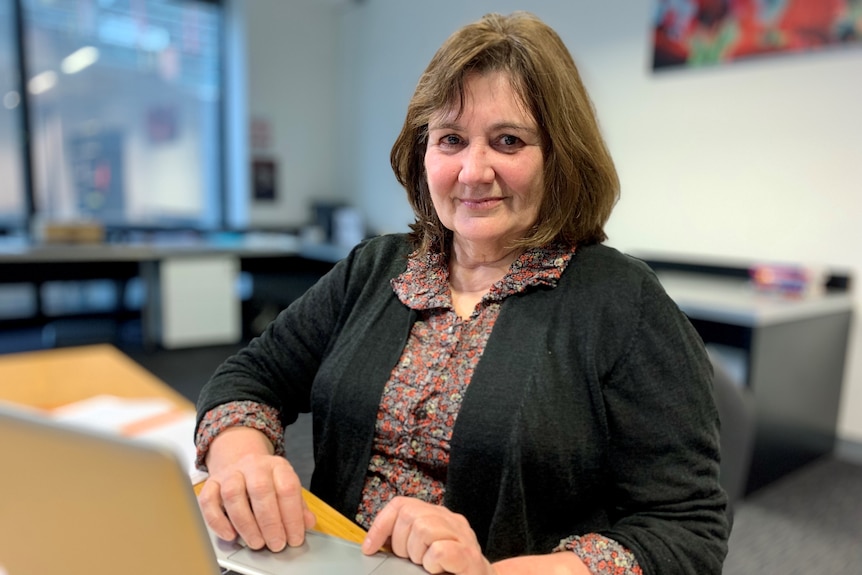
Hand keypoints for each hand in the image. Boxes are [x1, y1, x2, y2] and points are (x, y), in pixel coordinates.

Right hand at [197, 427, 315, 550]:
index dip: (292, 516)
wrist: (242, 460)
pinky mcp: (212, 483)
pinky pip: (208, 500)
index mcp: (277, 466)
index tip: (294, 538)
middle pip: (260, 489)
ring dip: (246, 523)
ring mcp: (231, 473)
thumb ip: (298, 506)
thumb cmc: (268, 480)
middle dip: (270, 522)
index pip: (287, 487)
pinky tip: (230, 535)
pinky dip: (218, 521)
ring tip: (256, 542)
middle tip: (275, 543)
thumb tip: (308, 523)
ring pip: (233, 494)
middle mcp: (253, 465)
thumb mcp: (287, 487)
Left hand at [361, 496, 495, 574]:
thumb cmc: (451, 571)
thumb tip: (372, 543)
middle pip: (410, 514)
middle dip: (401, 543)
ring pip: (423, 528)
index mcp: (438, 517)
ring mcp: (462, 536)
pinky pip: (439, 550)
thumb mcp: (424, 551)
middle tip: (412, 561)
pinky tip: (436, 570)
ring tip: (426, 566)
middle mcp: (451, 520)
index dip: (381, 524)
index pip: (402, 504)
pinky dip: (431, 563)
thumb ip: (406, 541)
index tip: (370, 546)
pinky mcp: (469, 556)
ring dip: (417, 553)